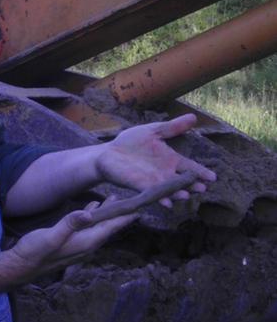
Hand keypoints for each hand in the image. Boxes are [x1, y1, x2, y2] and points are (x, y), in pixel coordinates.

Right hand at [12, 203, 137, 280]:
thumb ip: (70, 224)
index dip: (125, 217)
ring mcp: (78, 245)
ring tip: (114, 199)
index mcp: (86, 242)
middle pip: (108, 227)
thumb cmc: (34, 252)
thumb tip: (88, 213)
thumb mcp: (51, 236)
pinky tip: (91, 208)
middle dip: (119, 213)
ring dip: (106, 213)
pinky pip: (87, 228)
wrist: (20, 266)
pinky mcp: (70, 243)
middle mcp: (86, 245)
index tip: (140, 207)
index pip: (110, 227)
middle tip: (132, 198)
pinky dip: (92, 217)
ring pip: (98, 227)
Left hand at [95, 114, 215, 206]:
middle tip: (203, 189)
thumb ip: (172, 127)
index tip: (213, 177)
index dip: (201, 172)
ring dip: (177, 194)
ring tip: (186, 195)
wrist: (108, 153)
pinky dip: (160, 199)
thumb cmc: (130, 142)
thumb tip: (193, 117)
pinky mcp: (140, 185)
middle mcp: (165, 173)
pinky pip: (152, 193)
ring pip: (169, 189)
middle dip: (192, 185)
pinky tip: (167, 203)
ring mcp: (153, 181)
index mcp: (170, 159)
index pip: (189, 167)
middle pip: (182, 181)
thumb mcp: (153, 131)